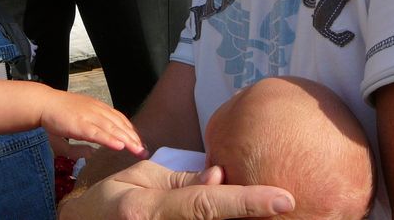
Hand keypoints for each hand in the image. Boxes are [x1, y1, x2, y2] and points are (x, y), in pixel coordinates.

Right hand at [41, 90, 147, 158]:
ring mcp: (90, 116)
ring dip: (128, 140)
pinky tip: (120, 146)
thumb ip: (83, 140)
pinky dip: (110, 139)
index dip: (131, 130)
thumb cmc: (57, 115)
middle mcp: (97, 110)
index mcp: (98, 107)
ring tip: (138, 151)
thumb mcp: (75, 125)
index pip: (120, 118)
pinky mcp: (80, 124)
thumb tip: (92, 153)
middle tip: (144, 150)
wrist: (44, 103)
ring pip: (113, 129)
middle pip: (120, 124)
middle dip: (134, 138)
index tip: (139, 142)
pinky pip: (98, 133)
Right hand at [59, 161, 294, 219]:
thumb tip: (221, 177)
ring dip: (242, 218)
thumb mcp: (141, 180)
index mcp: (149, 209)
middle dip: (254, 217)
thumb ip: (183, 181)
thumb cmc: (110, 201)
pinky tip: (239, 212)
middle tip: (283, 208)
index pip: (207, 204)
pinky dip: (220, 219)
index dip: (247, 202)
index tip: (284, 198)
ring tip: (265, 210)